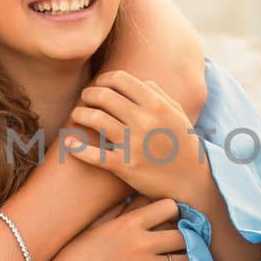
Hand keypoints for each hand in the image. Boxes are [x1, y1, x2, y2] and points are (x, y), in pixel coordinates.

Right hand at [40, 195, 192, 260]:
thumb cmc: (78, 253)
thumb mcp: (99, 225)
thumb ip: (123, 211)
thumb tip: (141, 196)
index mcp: (129, 223)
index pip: (170, 207)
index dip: (176, 213)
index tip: (175, 220)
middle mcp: (141, 243)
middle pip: (185, 237)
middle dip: (188, 241)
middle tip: (187, 246)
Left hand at [67, 70, 208, 203]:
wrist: (191, 181)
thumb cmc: (183, 145)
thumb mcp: (178, 114)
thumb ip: (158, 94)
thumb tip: (137, 81)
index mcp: (157, 105)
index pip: (120, 79)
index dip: (104, 79)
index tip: (99, 85)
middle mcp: (144, 121)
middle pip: (104, 95)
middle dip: (88, 94)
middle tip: (85, 98)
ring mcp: (133, 144)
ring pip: (95, 118)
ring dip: (79, 113)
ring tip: (77, 115)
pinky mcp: (124, 166)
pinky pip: (94, 154)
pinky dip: (77, 148)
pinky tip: (69, 143)